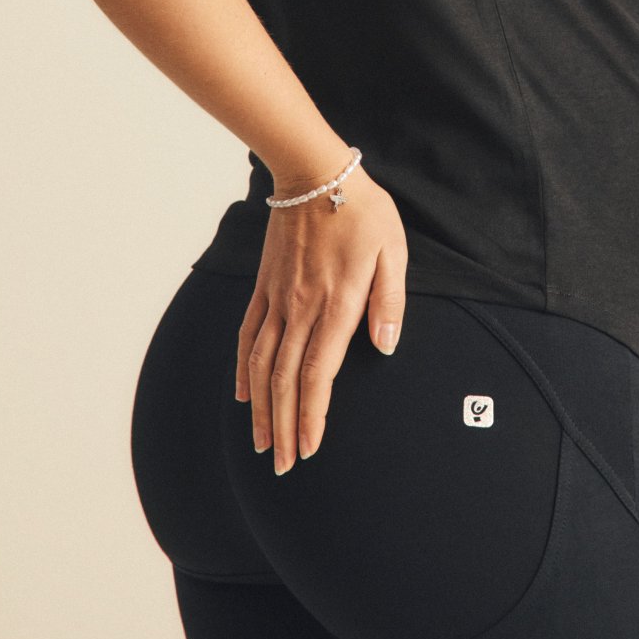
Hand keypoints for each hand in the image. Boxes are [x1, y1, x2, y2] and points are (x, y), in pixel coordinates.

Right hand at [234, 158, 408, 474]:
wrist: (313, 172)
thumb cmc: (362, 210)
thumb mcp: (394, 249)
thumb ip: (390, 302)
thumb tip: (386, 347)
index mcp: (337, 303)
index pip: (318, 373)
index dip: (312, 416)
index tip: (310, 449)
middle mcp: (301, 307)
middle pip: (285, 380)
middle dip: (284, 427)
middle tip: (283, 465)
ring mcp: (278, 298)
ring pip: (262, 365)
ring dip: (261, 409)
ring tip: (262, 444)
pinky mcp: (265, 286)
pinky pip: (249, 335)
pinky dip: (244, 369)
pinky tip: (244, 395)